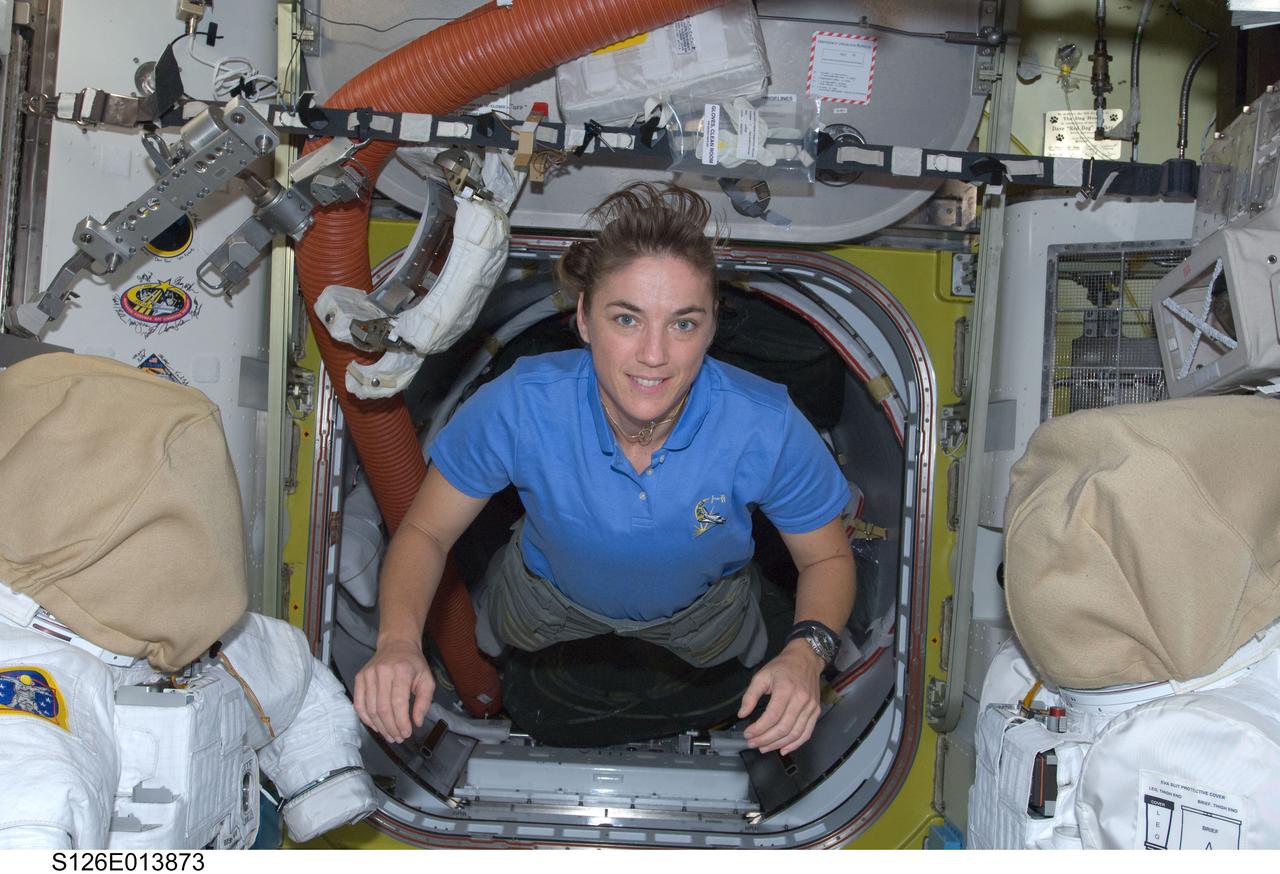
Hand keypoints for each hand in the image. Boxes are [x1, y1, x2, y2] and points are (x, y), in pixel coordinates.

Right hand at [353, 638, 434, 743]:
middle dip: (391, 727)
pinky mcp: (359, 678)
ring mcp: (368, 674)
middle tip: (398, 738)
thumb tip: (417, 722)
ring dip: (380, 727)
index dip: (401, 722)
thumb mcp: (427, 679)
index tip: (407, 733)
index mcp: (402, 671)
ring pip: (370, 709)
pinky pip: (359, 704)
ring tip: (389, 735)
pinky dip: (366, 718)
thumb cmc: (413, 664)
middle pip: (383, 708)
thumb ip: (424, 702)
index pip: (398, 703)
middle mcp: (382, 672)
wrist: (397, 644)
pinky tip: (376, 726)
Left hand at [738, 640, 823, 755]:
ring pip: (794, 733)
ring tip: (764, 747)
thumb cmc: (783, 666)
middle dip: (765, 739)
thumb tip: (742, 714)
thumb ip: (750, 695)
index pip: (772, 716)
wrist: (806, 659)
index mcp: (785, 689)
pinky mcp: (815, 711)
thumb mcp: (762, 675)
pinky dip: (795, 744)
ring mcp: (810, 707)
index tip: (748, 734)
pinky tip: (783, 749)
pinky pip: (806, 733)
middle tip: (753, 743)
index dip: (759, 729)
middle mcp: (800, 699)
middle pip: (783, 728)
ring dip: (778, 744)